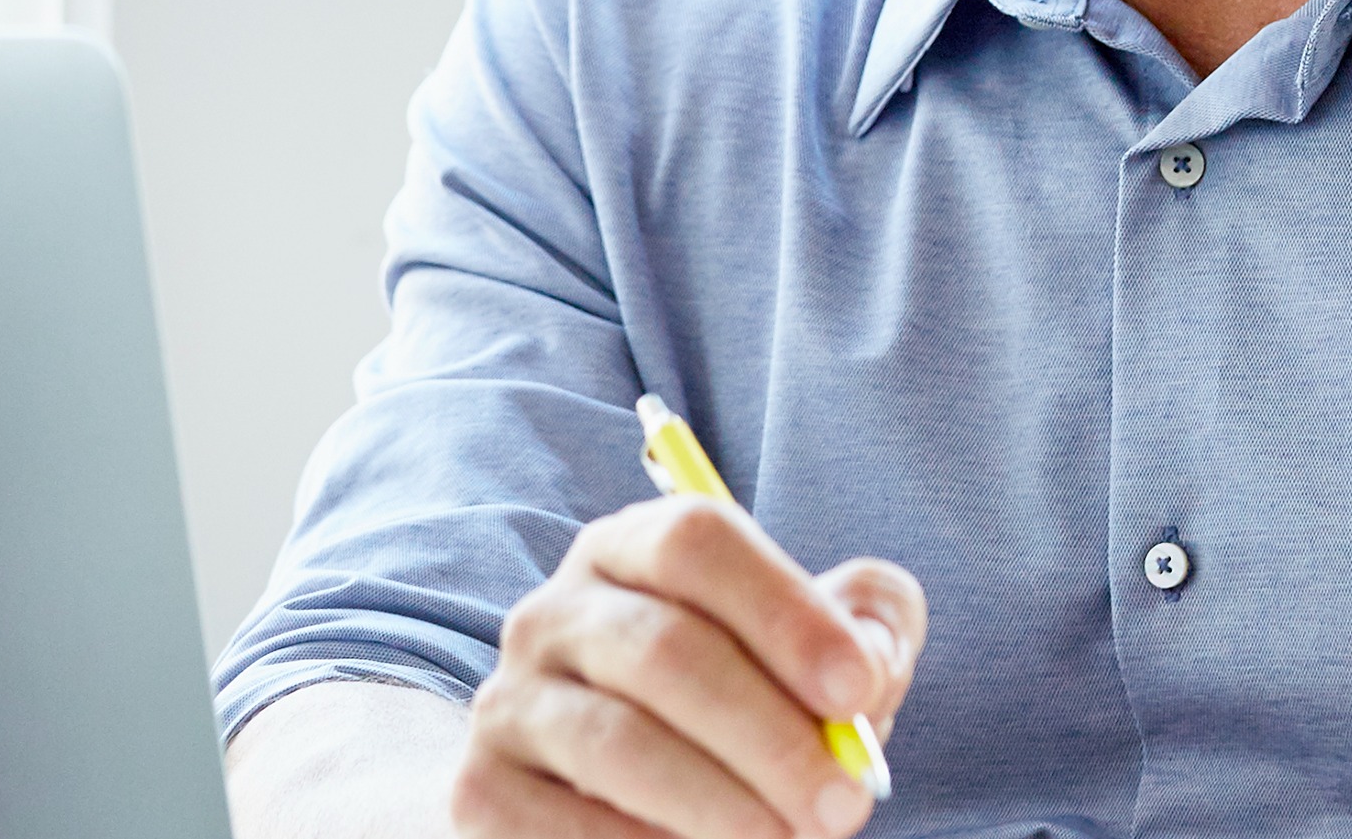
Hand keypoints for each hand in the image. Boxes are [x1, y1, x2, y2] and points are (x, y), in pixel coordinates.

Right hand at [456, 495, 925, 838]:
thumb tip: (869, 657)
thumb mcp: (820, 662)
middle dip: (771, 736)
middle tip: (846, 805)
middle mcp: (555, 611)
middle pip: (664, 648)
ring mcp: (509, 701)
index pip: (697, 540)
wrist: (643, 812)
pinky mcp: (481, 790)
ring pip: (619, 743)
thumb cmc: (750, 720)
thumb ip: (868, 631)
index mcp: (634, 549)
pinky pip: (566, 825)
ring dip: (723, 805)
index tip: (857, 692)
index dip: (784, 612)